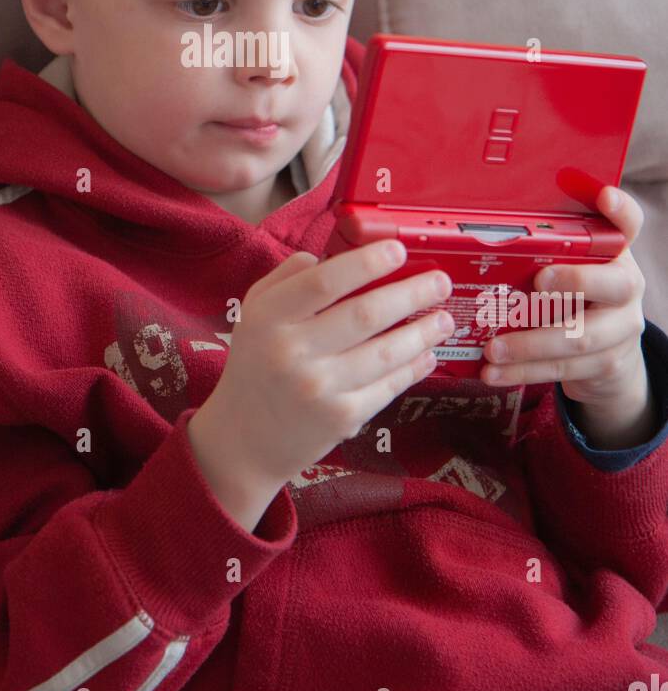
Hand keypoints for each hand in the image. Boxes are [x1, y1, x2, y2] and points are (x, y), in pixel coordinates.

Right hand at [195, 239, 453, 491]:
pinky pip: (388, 386)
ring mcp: (320, 388)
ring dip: (422, 332)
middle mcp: (293, 352)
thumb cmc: (256, 366)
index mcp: (269, 318)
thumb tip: (328, 255)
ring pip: (386, 352)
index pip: (323, 282)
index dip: (366, 263)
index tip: (398, 250)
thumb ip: (287, 279)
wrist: (245, 440)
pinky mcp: (342, 418)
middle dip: (412, 294)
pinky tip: (427, 354)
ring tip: (444, 318)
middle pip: (365, 314)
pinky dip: (413, 368)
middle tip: (441, 281)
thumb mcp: (254, 313)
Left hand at [480, 185, 649, 415]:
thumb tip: (473, 236)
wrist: (608, 357)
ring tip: (493, 349)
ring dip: (531, 344)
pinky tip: (494, 372)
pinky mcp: (608, 363)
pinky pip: (564, 369)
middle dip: (575, 281)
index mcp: (615, 254)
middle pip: (615, 283)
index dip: (621, 209)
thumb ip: (542, 252)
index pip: (629, 224)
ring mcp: (622, 328)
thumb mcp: (566, 268)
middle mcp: (627, 287)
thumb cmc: (572, 298)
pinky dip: (524, 371)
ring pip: (582, 337)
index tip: (604, 196)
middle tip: (538, 282)